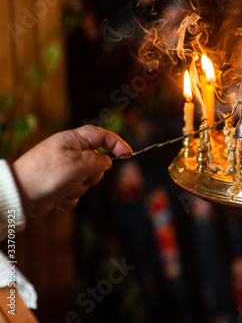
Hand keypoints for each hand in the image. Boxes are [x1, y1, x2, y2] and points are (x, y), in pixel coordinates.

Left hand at [12, 125, 131, 216]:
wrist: (20, 195)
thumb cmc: (49, 174)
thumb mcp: (81, 163)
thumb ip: (100, 161)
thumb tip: (107, 162)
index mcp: (73, 141)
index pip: (101, 135)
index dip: (117, 143)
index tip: (128, 154)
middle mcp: (69, 153)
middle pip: (97, 161)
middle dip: (93, 174)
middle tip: (82, 176)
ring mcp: (63, 170)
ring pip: (87, 180)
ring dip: (79, 188)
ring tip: (64, 187)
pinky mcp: (58, 186)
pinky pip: (75, 193)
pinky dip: (69, 197)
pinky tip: (57, 197)